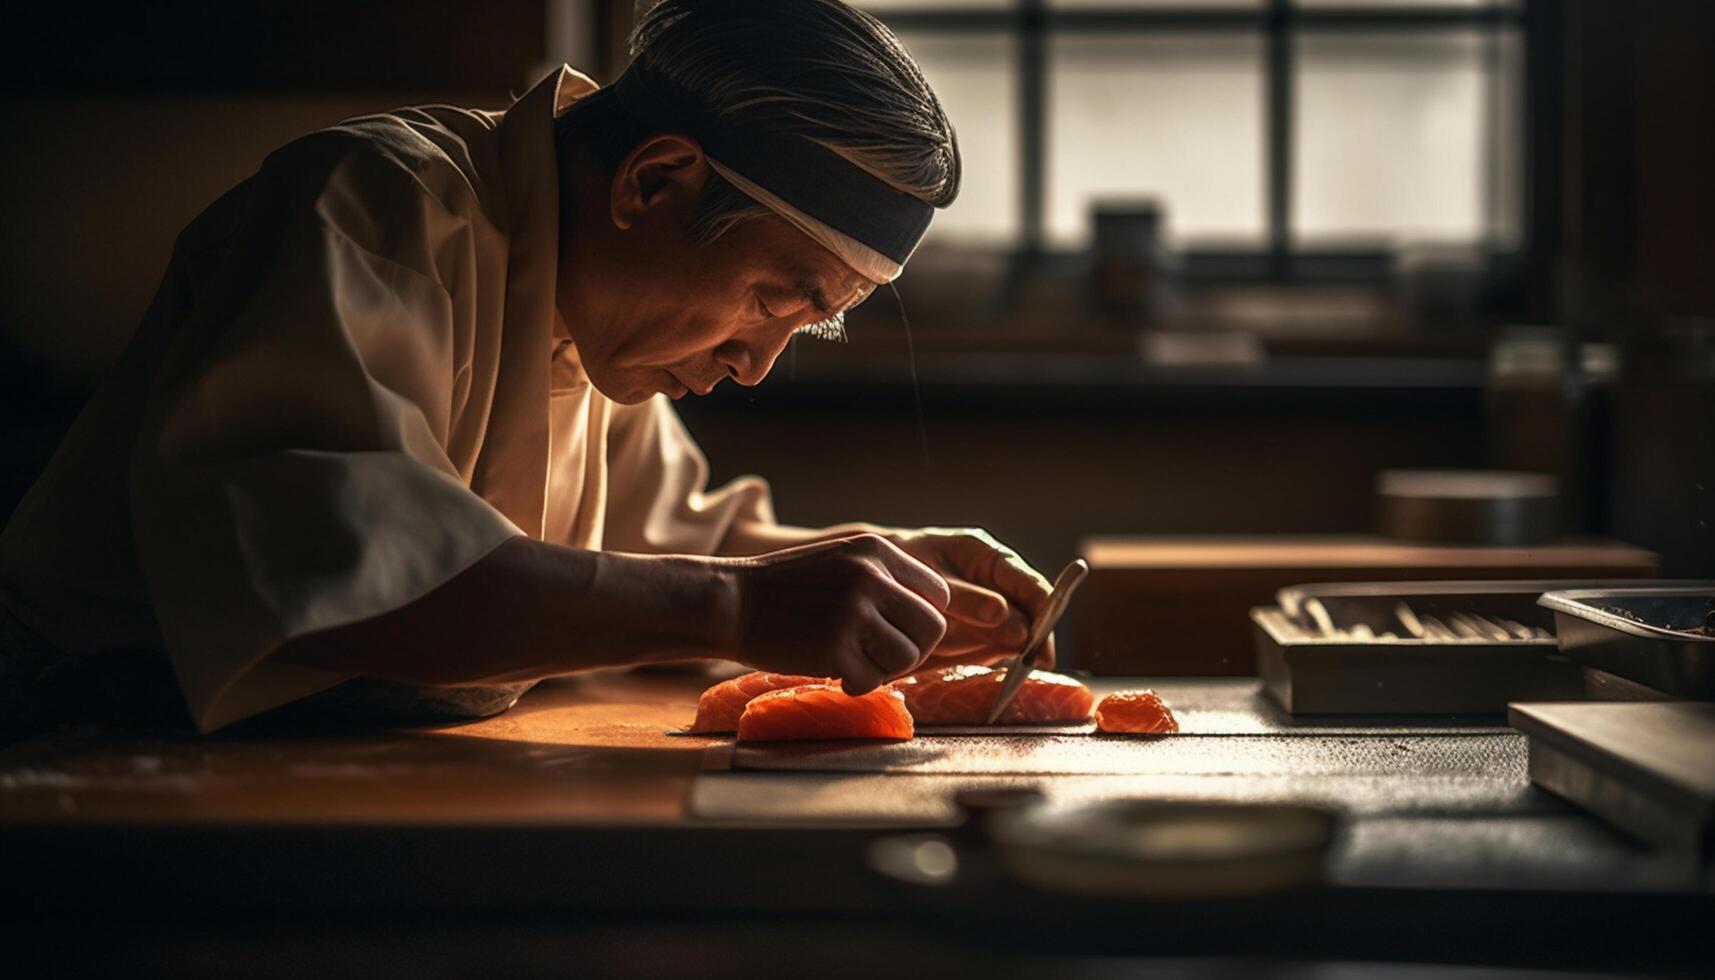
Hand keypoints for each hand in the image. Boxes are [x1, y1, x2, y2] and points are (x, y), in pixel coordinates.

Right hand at [729, 534, 949, 694]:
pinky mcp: (835, 648)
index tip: (896, 632)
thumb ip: (884, 580)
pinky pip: (874, 682)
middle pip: (932, 628)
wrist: (730, 602)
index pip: (937, 594)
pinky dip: (860, 686)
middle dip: (913, 650)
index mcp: (877, 551)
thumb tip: (930, 619)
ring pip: (908, 658)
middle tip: (882, 657)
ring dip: (887, 670)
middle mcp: (871, 577)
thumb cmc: (786, 589)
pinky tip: (837, 675)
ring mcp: (854, 612)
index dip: (922, 620)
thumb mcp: (841, 561)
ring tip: (858, 664)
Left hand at [882, 527, 1055, 667]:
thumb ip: (968, 598)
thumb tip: (1009, 619)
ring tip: (1025, 667)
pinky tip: (1009, 674)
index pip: (1027, 581)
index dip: (1044, 606)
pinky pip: (1000, 650)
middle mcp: (997, 584)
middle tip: (1036, 659)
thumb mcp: (931, 577)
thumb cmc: (902, 568)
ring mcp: (992, 611)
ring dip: (1024, 652)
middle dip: (1037, 635)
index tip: (1044, 628)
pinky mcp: (983, 635)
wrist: (873, 582)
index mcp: (988, 556)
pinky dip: (1005, 663)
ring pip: (1020, 634)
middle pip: (1031, 611)